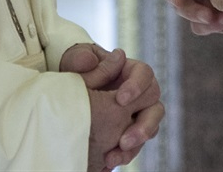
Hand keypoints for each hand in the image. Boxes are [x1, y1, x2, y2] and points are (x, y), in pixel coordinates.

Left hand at [62, 44, 162, 170]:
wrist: (67, 96)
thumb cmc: (74, 72)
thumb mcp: (72, 62)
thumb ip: (79, 59)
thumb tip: (90, 60)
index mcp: (129, 71)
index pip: (145, 73)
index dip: (137, 86)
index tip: (120, 99)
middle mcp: (139, 93)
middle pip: (155, 105)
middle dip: (143, 125)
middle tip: (124, 139)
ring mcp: (136, 114)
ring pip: (150, 129)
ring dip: (136, 145)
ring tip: (114, 156)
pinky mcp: (129, 132)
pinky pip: (136, 146)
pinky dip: (124, 155)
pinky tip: (108, 161)